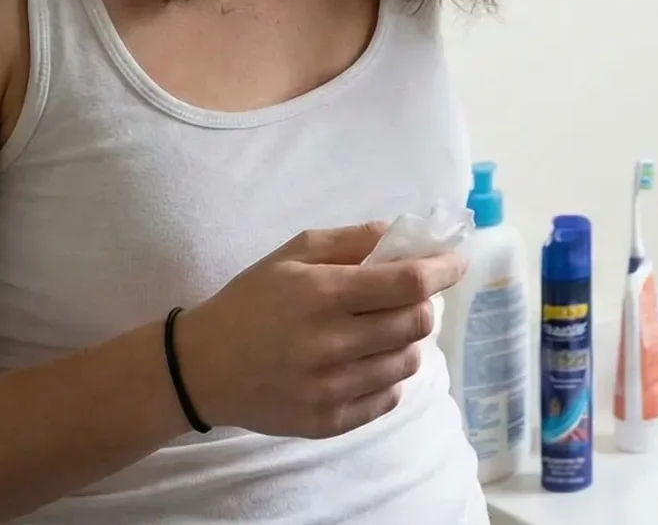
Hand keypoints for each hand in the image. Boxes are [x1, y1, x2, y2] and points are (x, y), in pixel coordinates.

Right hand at [172, 223, 464, 438]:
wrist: (201, 368)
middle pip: (415, 324)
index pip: (407, 284)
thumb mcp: (293, 254)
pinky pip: (388, 399)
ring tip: (382, 333)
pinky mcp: (328, 421)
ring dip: (406, 342)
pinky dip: (389, 378)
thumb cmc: (251, 302)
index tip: (455, 263)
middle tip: (406, 300)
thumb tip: (406, 235)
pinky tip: (367, 363)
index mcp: (322, 295)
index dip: (442, 271)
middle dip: (422, 306)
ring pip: (407, 362)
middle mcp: (329, 344)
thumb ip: (353, 240)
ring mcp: (330, 388)